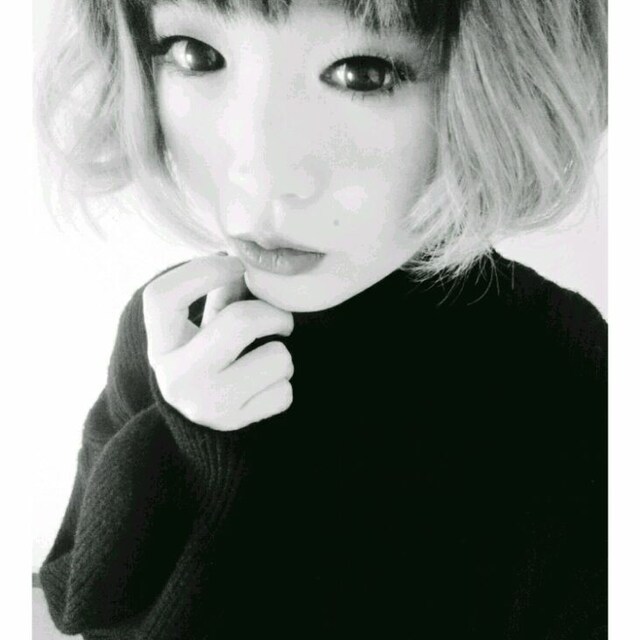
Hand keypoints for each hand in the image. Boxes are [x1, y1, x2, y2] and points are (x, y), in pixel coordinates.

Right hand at [143, 255, 294, 430]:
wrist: (198, 420)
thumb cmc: (206, 357)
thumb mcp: (202, 325)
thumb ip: (222, 291)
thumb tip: (251, 258)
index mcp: (162, 344)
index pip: (163, 296)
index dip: (204, 270)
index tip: (237, 265)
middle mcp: (178, 377)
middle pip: (239, 323)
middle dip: (272, 313)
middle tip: (279, 319)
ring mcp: (207, 404)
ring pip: (276, 358)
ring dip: (282, 353)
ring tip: (267, 359)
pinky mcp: (236, 423)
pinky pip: (284, 391)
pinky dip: (283, 383)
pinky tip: (265, 385)